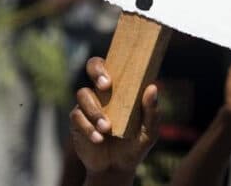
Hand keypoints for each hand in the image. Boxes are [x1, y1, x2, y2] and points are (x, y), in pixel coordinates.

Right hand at [69, 57, 159, 178]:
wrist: (117, 167)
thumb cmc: (136, 143)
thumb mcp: (149, 131)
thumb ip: (151, 111)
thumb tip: (153, 88)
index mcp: (121, 88)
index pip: (112, 65)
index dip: (108, 65)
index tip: (110, 79)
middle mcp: (102, 92)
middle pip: (92, 67)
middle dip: (96, 73)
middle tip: (105, 87)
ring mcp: (88, 106)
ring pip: (83, 95)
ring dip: (95, 111)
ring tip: (107, 128)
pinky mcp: (77, 122)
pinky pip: (77, 117)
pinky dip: (88, 127)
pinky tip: (98, 138)